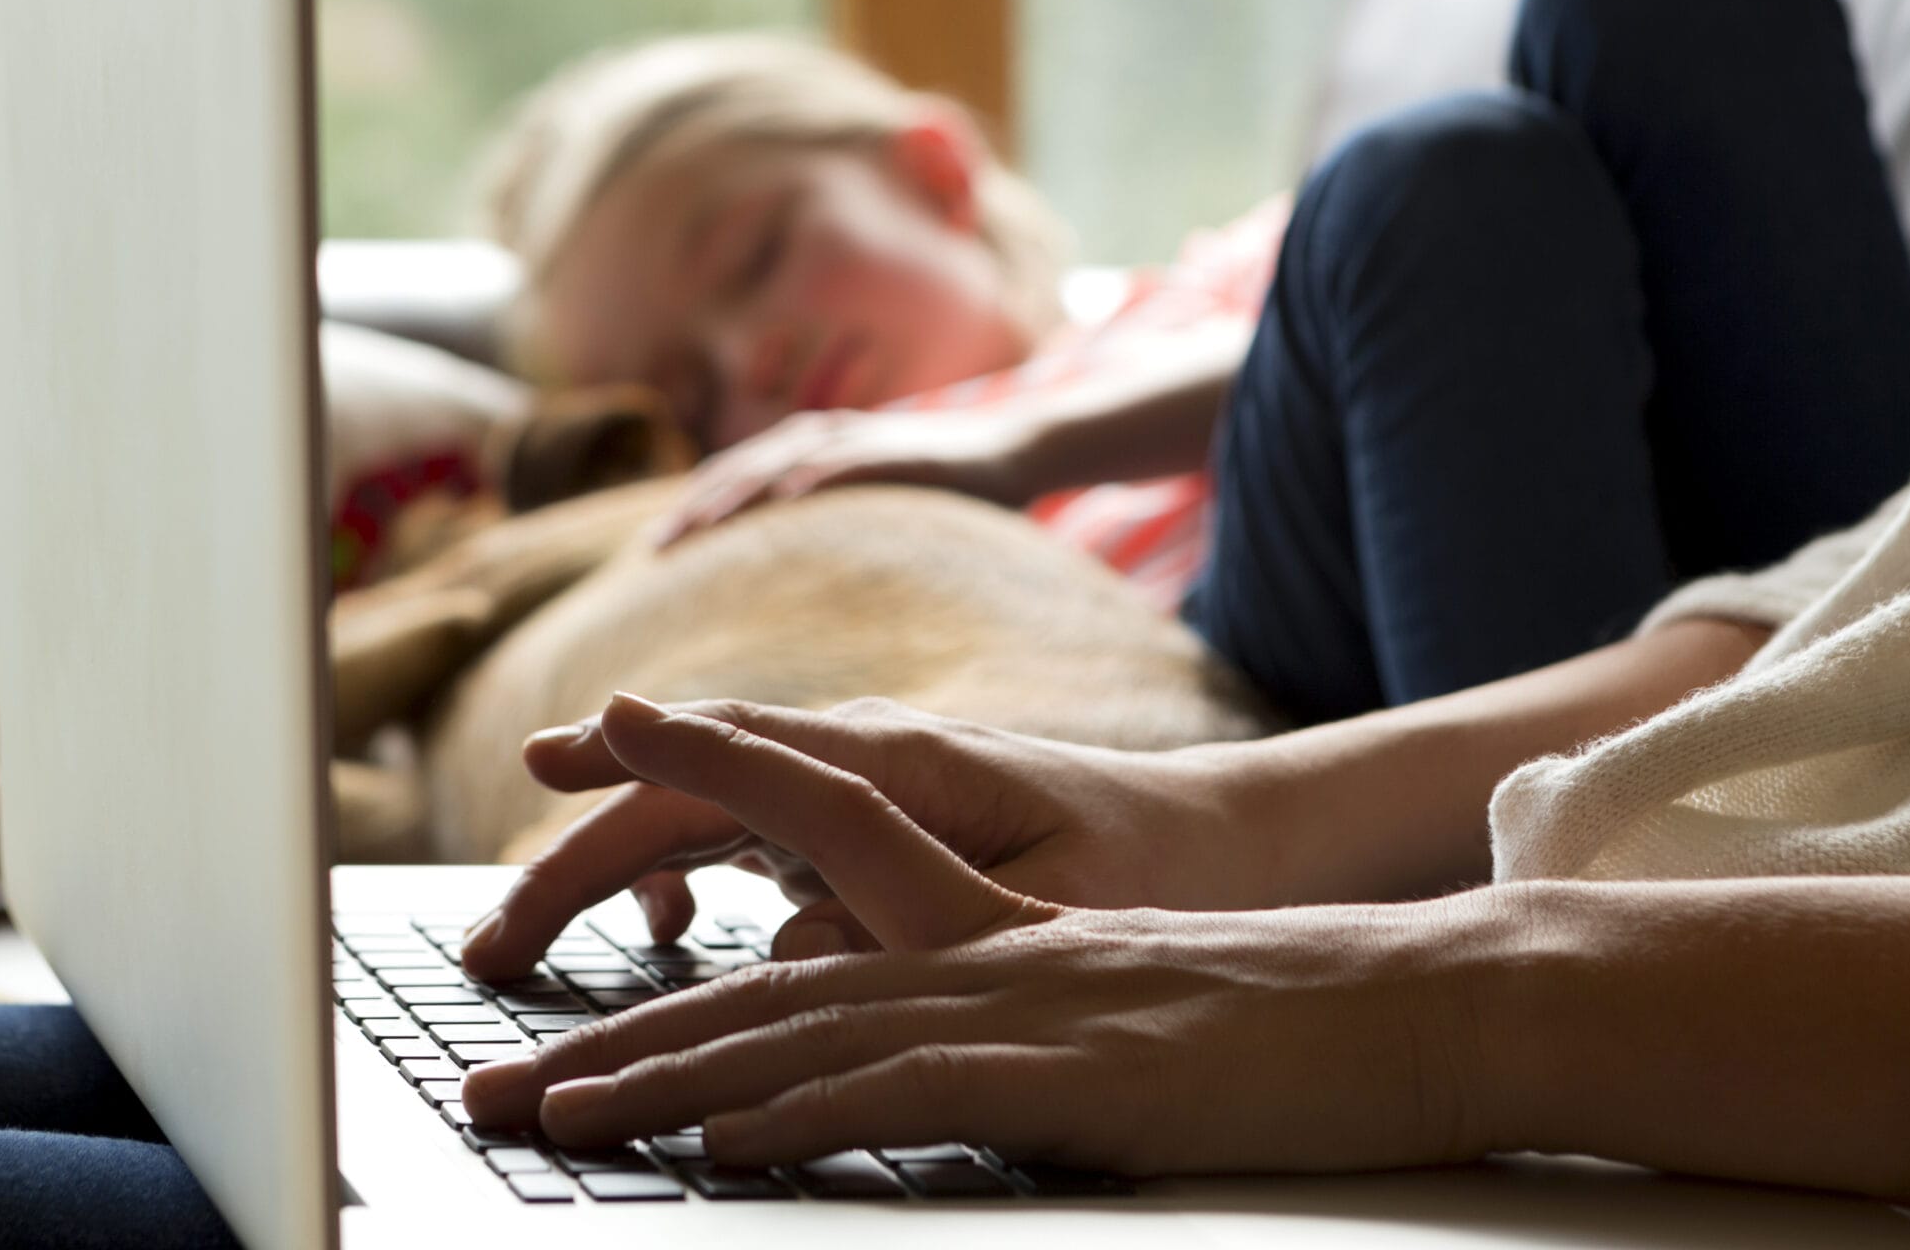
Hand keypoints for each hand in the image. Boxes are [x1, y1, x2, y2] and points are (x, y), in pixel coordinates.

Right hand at [457, 694, 1276, 978]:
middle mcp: (869, 763)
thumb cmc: (1165, 871)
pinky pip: (749, 842)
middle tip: (490, 947)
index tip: (548, 759)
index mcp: (907, 766)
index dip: (640, 761)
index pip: (742, 756)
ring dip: (611, 871)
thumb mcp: (1066, 918)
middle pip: (689, 794)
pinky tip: (673, 932)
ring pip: (703, 815)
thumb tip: (786, 953)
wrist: (1239, 841)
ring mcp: (863, 792)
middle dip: (577, 856)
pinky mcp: (873, 831)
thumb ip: (925, 933)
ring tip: (529, 950)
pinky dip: (687, 877)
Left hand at [457, 698, 1497, 1174]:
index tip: (580, 766)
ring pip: (799, 1027)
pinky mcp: (1062, 1072)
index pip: (806, 835)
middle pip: (757, 970)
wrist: (1416, 1005)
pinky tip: (719, 1143)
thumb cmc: (1275, 1022)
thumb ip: (995, 1015)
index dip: (689, 792)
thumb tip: (893, 1053)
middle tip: (492, 1073)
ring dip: (663, 1079)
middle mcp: (977, 941)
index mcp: (985, 918)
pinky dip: (796, 1115)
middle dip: (613, 1023)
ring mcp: (1015, 1001)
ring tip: (557, 1113)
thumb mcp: (1108, 1007)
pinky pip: (899, 1089)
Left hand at [652, 406, 1036, 546]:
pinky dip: (816, 475)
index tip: (650, 552)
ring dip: (740, 491)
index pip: (730, 481)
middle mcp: (820, 438)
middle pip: (741, 470)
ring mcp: (858, 440)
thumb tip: (779, 596)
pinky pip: (850, 461)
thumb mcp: (865, 516)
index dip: (689, 511)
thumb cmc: (935, 495)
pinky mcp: (900, 449)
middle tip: (654, 550)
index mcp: (805, 454)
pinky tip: (789, 497)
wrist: (1013, 453)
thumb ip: (822, 540)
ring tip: (702, 524)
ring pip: (783, 461)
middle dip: (696, 508)